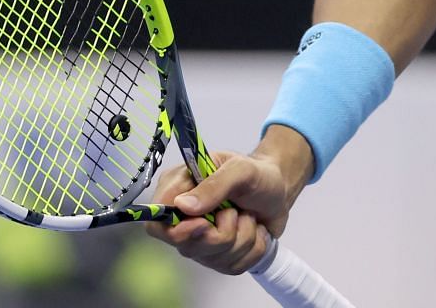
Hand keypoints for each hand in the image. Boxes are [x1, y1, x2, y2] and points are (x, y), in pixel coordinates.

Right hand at [142, 127, 312, 274]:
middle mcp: (184, 219)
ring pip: (215, 258)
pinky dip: (252, 247)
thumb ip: (214, 185)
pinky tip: (253, 229)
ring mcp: (202, 241)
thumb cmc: (257, 174)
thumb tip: (182, 205)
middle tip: (236, 210)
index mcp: (178, 190)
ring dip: (242, 236)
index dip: (177, 231)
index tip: (203, 224)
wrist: (279, 189)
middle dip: (221, 233)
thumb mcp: (240, 169)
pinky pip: (234, 266)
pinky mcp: (221, 257)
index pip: (156, 224)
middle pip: (187, 247)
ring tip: (247, 215)